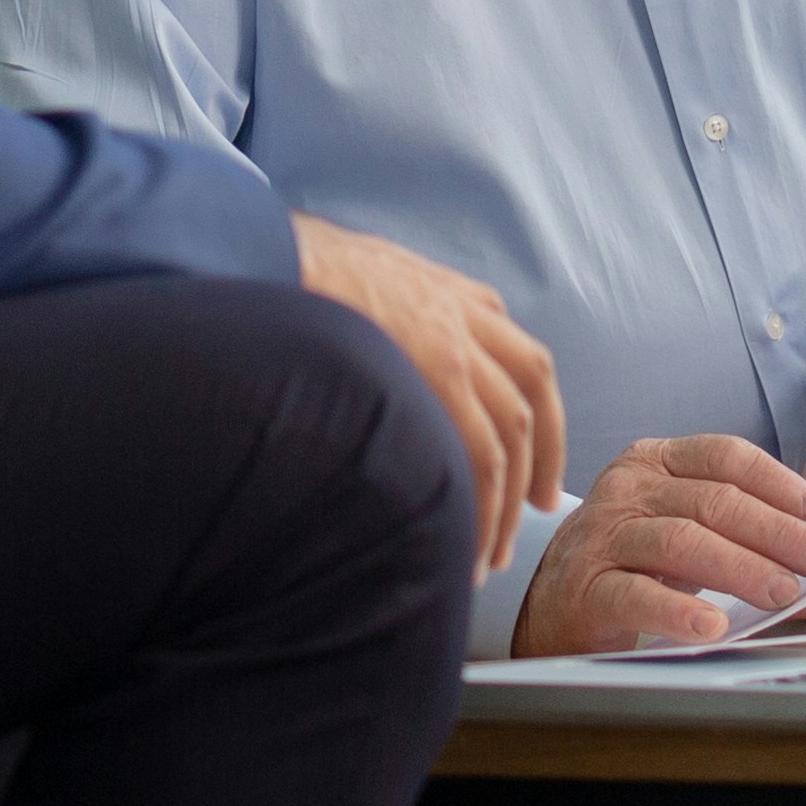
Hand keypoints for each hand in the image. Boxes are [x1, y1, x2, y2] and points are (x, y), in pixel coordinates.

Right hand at [293, 213, 564, 544]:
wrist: (266, 249)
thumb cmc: (295, 272)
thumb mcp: (365, 275)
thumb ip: (398, 312)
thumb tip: (385, 354)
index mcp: (453, 294)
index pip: (522, 361)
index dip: (540, 420)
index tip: (536, 469)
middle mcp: (465, 315)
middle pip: (532, 396)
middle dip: (540, 464)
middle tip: (531, 514)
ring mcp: (455, 341)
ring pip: (512, 434)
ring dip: (505, 501)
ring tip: (488, 555)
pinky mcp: (436, 369)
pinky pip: (480, 453)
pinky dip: (481, 505)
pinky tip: (463, 544)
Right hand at [511, 431, 805, 653]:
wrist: (550, 601)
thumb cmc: (631, 559)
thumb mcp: (676, 519)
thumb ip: (728, 514)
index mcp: (654, 460)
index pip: (726, 456)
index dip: (781, 484)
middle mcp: (626, 488)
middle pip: (713, 500)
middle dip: (777, 531)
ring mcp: (602, 536)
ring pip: (681, 542)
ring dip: (741, 567)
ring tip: (783, 592)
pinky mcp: (585, 588)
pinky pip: (637, 595)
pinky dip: (679, 610)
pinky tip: (713, 627)